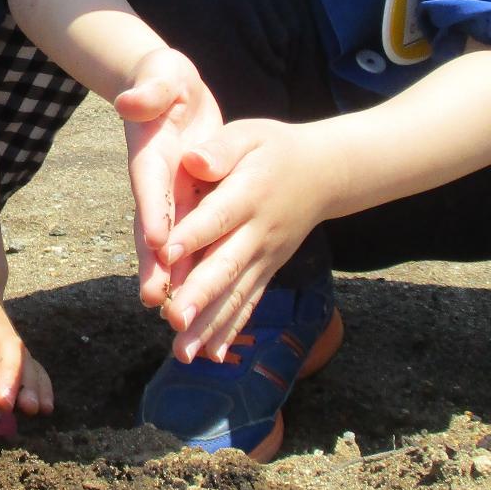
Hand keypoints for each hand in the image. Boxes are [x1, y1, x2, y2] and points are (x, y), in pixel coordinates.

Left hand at [0, 264, 52, 414]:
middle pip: (8, 346)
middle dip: (10, 375)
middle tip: (4, 404)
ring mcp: (6, 332)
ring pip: (24, 356)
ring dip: (31, 383)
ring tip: (33, 410)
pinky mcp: (14, 343)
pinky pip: (32, 361)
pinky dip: (42, 383)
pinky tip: (45, 407)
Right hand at [114, 47, 223, 310]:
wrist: (166, 90)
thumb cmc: (163, 79)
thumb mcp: (159, 76)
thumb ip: (149, 90)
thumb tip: (131, 101)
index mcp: (151, 155)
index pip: (151, 187)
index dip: (154, 214)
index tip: (159, 243)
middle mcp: (158, 186)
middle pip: (155, 230)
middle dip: (157, 267)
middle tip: (159, 303)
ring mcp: (173, 200)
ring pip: (174, 247)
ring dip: (176, 282)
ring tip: (180, 319)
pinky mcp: (189, 206)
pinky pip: (192, 245)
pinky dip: (196, 273)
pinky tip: (206, 306)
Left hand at [157, 119, 333, 363]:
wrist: (325, 174)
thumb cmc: (275, 149)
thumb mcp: (250, 134)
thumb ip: (221, 148)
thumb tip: (191, 158)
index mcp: (249, 193)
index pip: (217, 217)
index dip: (192, 235)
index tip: (165, 255)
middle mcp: (258, 232)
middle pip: (226, 266)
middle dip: (200, 295)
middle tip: (174, 319)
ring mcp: (265, 256)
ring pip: (236, 294)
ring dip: (210, 325)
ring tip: (183, 354)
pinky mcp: (267, 270)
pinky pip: (249, 302)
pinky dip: (231, 329)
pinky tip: (212, 355)